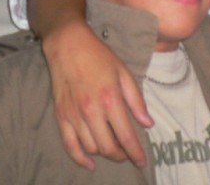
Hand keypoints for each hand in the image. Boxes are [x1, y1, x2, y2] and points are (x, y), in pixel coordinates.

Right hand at [42, 20, 152, 168]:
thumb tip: (147, 124)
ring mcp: (74, 115)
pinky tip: (90, 163)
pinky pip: (69, 145)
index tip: (142, 161)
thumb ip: (136, 100)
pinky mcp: (61, 116)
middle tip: (128, 153)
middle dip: (121, 155)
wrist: (68, 45)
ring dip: (104, 154)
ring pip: (91, 148)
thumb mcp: (124, 73)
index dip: (135, 152)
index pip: (126, 136)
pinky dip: (80, 158)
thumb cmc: (99, 56)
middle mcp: (91, 111)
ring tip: (113, 149)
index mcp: (110, 99)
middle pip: (108, 147)